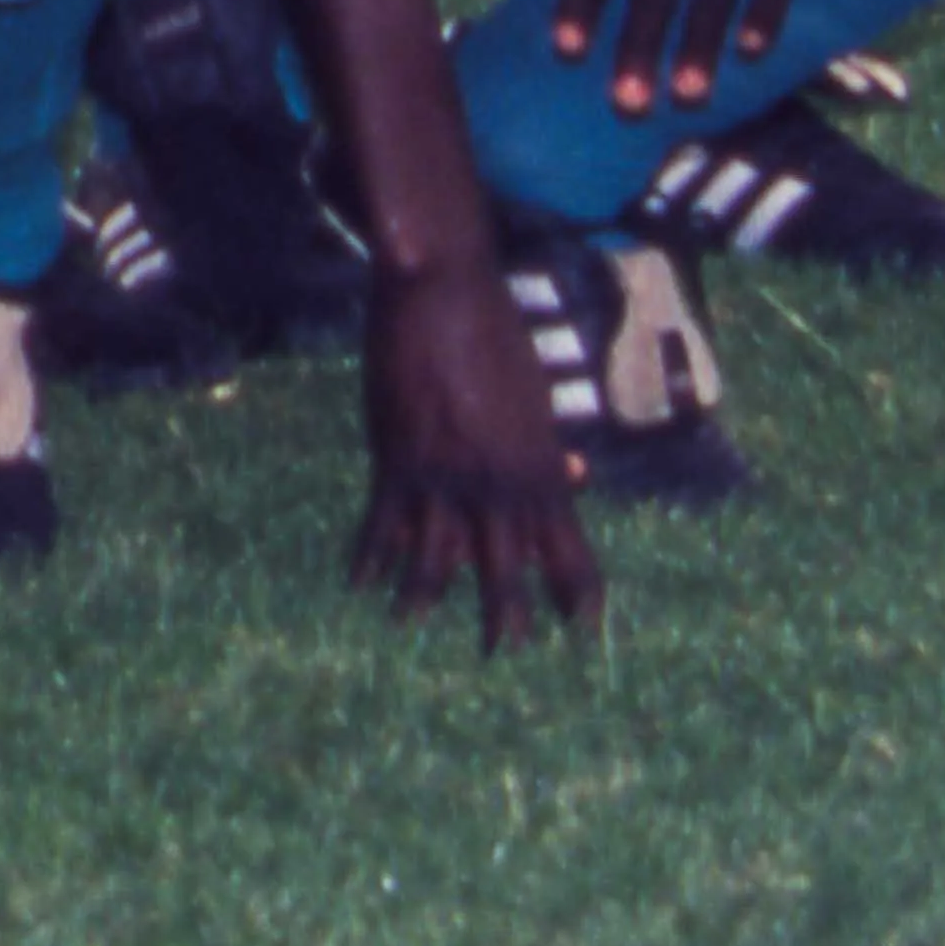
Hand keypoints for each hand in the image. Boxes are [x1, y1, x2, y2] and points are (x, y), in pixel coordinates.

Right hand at [352, 247, 605, 646]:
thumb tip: (575, 472)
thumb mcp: (534, 397)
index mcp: (541, 469)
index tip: (584, 630)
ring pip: (437, 559)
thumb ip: (546, 445)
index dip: (578, 596)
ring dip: (424, 597)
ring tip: (410, 625)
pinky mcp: (398, 459)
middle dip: (505, 617)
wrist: (443, 293)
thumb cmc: (497, 336)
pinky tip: (360, 583)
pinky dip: (371, 558)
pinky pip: (383, 525)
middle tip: (502, 651)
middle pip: (507, 571)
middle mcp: (499, 484)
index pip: (570, 552)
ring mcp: (447, 476)